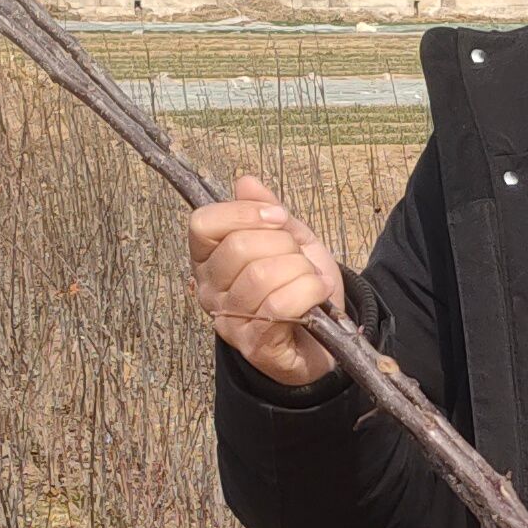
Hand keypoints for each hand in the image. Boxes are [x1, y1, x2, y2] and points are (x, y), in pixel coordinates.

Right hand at [189, 174, 345, 387]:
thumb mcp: (291, 240)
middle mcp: (209, 291)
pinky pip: (279, 306)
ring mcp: (229, 321)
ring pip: (262, 275)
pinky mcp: (254, 346)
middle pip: (239, 247)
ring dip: (301, 271)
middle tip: (300, 259)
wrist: (324, 339)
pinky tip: (319, 295)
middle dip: (284, 245)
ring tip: (312, 280)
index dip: (245, 213)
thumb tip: (246, 182)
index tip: (279, 218)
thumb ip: (268, 211)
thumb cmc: (301, 287)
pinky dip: (309, 293)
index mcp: (209, 260)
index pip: (203, 224)